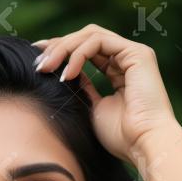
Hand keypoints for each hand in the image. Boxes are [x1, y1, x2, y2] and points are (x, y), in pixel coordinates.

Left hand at [32, 24, 178, 164]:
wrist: (144, 145)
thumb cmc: (122, 137)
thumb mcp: (94, 110)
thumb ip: (83, 90)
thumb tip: (64, 75)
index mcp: (119, 71)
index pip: (86, 50)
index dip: (61, 52)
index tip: (38, 64)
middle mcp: (127, 58)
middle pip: (86, 38)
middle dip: (58, 47)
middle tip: (38, 64)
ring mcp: (133, 53)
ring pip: (90, 35)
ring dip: (64, 49)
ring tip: (47, 68)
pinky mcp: (137, 53)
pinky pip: (99, 41)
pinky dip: (79, 54)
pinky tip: (67, 74)